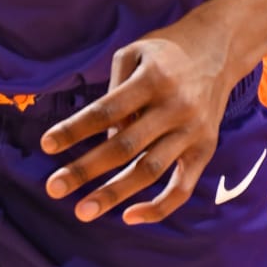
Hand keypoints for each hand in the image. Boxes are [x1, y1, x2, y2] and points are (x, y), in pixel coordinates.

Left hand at [42, 14, 240, 224]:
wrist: (220, 49)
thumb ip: (113, 91)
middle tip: (53, 188)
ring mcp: (193, 132)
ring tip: (82, 211)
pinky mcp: (206, 149)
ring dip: (114, 194)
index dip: (75, 129)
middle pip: (124, 146)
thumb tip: (102, 137)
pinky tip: (129, 217)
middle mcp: (175, 107)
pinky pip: (183, 187)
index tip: (46, 145)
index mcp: (153, 80)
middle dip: (85, 169)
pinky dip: (158, 207)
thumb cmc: (165, 53)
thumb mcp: (134, 53)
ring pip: (150, 171)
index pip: (106, 110)